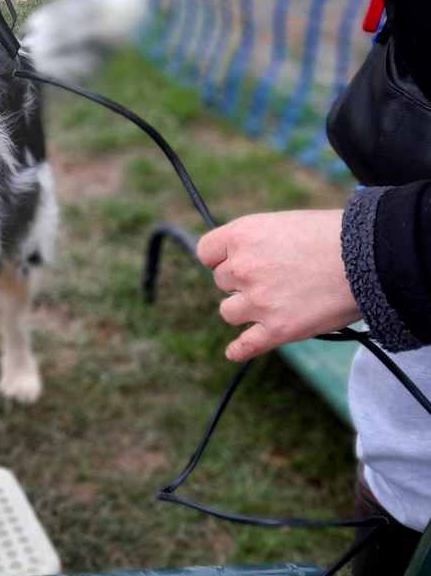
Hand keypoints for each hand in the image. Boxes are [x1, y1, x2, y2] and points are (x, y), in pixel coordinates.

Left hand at [196, 210, 360, 360]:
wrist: (369, 257)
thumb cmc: (334, 235)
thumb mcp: (284, 223)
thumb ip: (257, 241)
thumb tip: (242, 256)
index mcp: (242, 235)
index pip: (207, 252)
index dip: (219, 258)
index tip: (230, 262)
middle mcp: (242, 268)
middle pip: (221, 282)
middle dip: (240, 281)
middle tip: (271, 280)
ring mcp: (258, 301)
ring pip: (229, 312)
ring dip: (244, 309)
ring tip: (269, 304)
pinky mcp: (277, 329)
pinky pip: (246, 345)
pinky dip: (239, 350)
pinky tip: (234, 351)